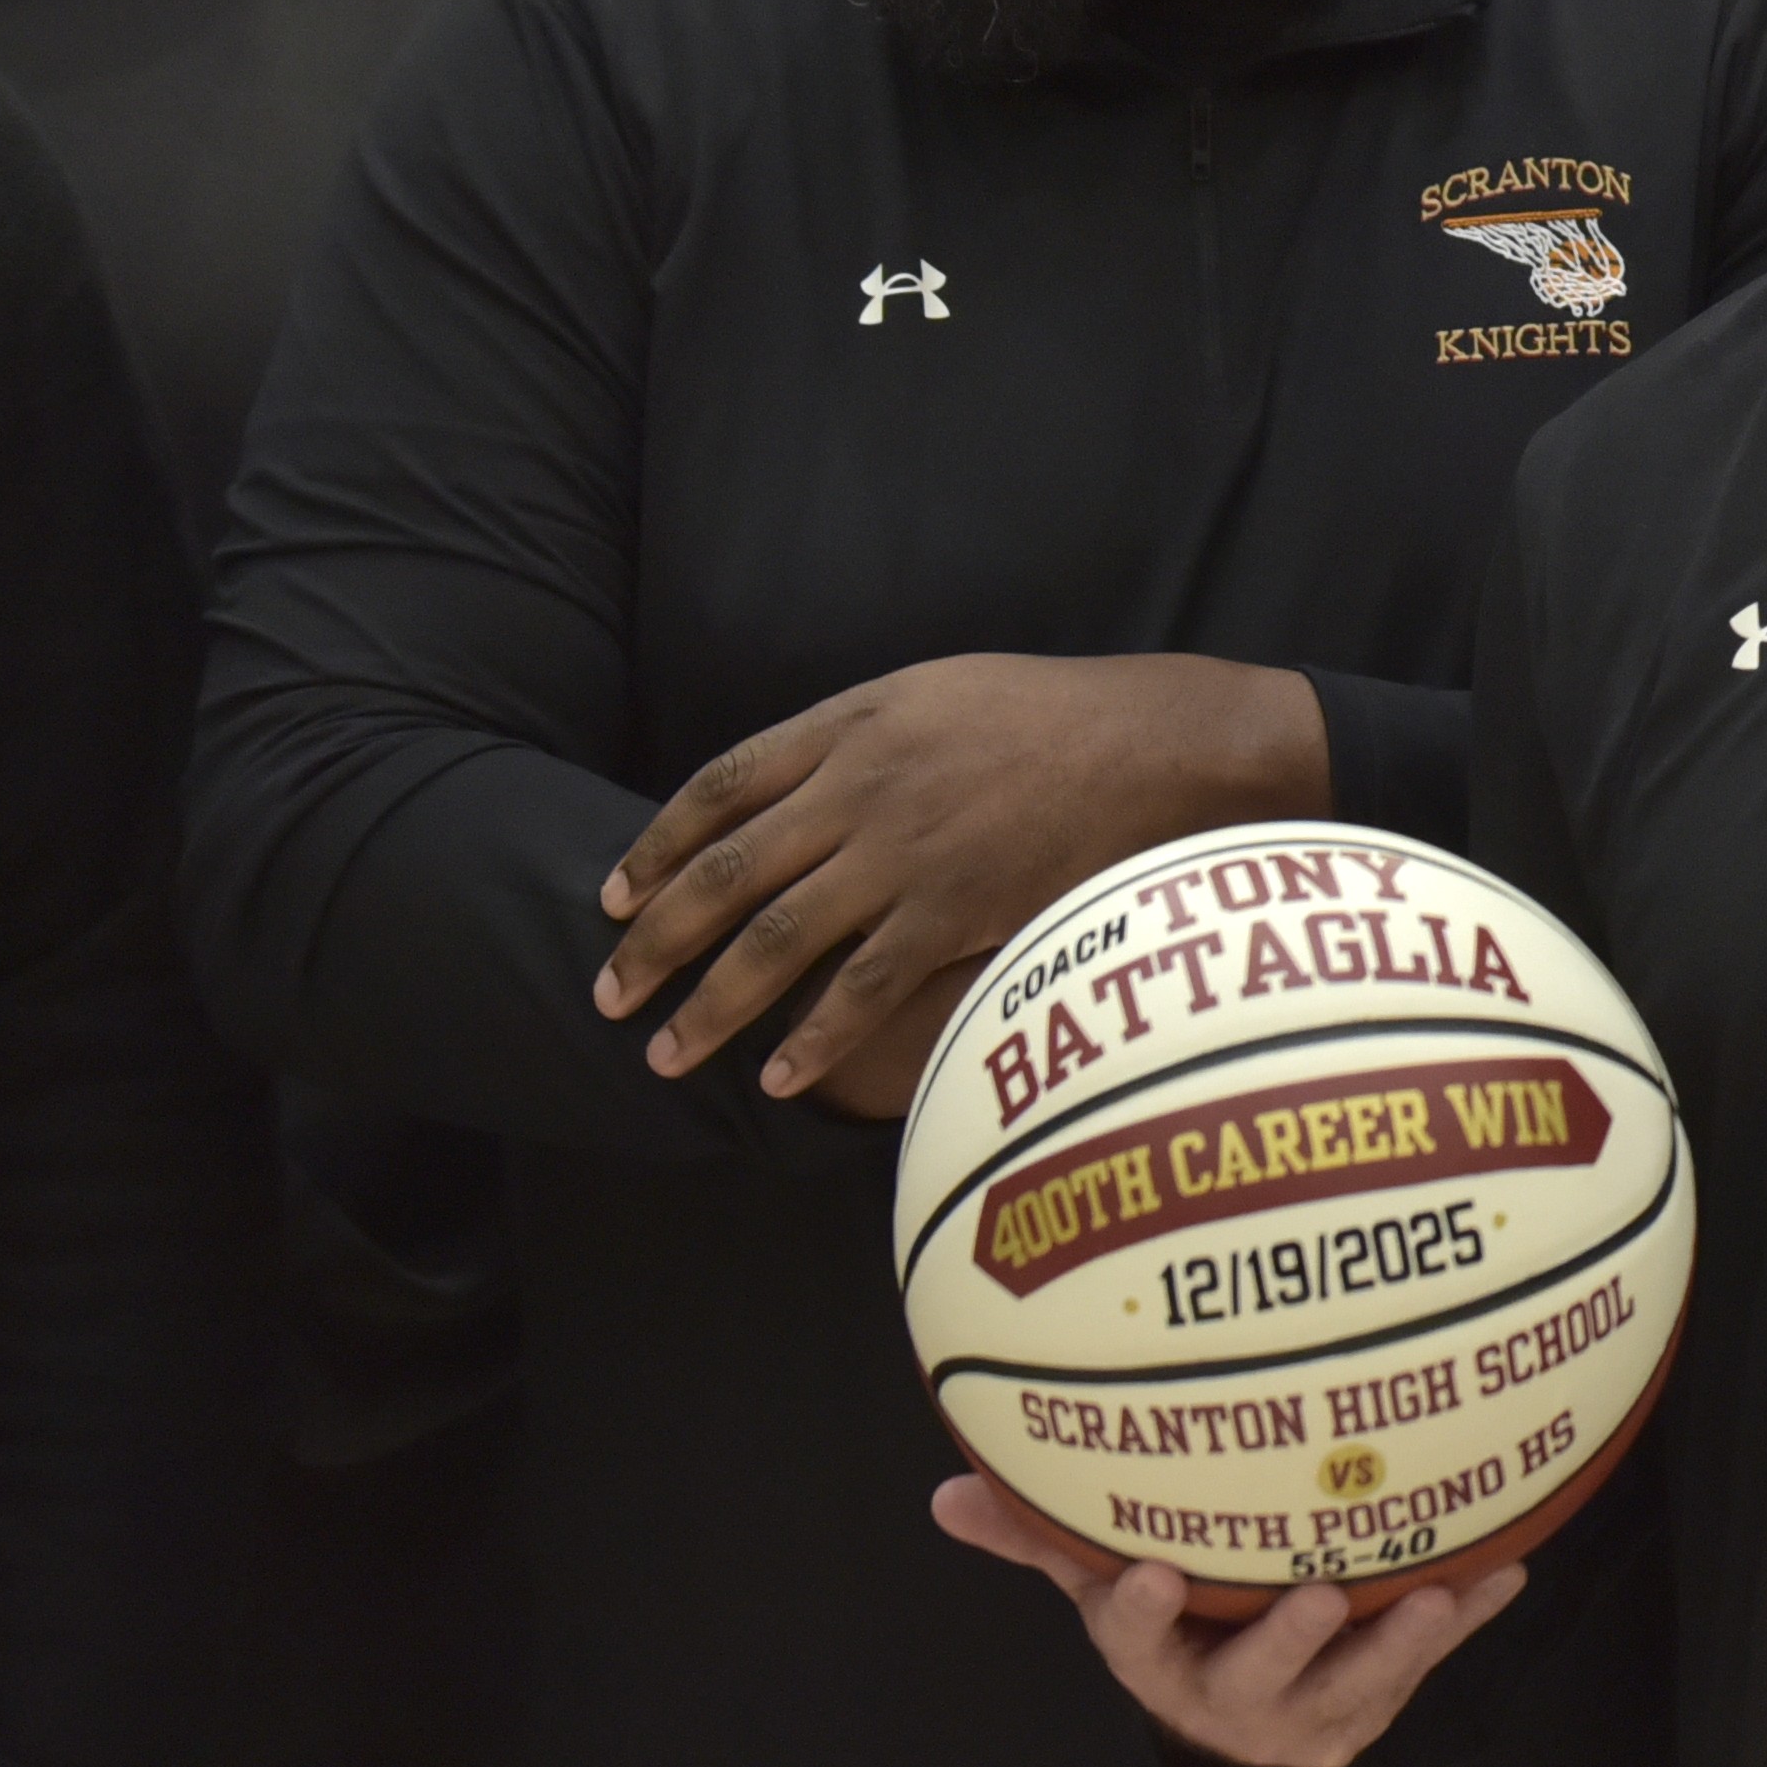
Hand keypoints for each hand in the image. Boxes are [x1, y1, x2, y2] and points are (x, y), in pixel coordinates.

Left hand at [592, 654, 1329, 1108]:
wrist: (1159, 742)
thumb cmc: (1057, 714)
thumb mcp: (939, 690)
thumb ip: (860, 735)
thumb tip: (795, 786)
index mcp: (852, 725)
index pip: (719, 787)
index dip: (656, 846)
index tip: (614, 895)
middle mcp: (861, 787)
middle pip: (726, 871)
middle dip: (654, 939)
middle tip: (607, 994)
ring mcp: (905, 852)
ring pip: (776, 938)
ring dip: (711, 1003)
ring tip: (665, 1053)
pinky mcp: (956, 909)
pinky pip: (865, 986)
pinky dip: (816, 1036)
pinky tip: (781, 1076)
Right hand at [934, 1475, 1520, 1766]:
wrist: (1237, 1720)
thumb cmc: (1171, 1620)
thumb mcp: (1101, 1583)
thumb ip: (1041, 1538)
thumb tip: (946, 1492)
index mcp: (1157, 1660)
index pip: (1137, 1639)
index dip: (1143, 1612)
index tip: (1149, 1573)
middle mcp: (1231, 1696)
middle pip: (1257, 1674)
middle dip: (1286, 1640)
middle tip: (1317, 1594)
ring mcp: (1310, 1710)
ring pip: (1359, 1682)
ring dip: (1400, 1642)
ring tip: (1436, 1593)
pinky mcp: (1374, 1705)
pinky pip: (1427, 1663)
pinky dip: (1467, 1616)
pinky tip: (1507, 1570)